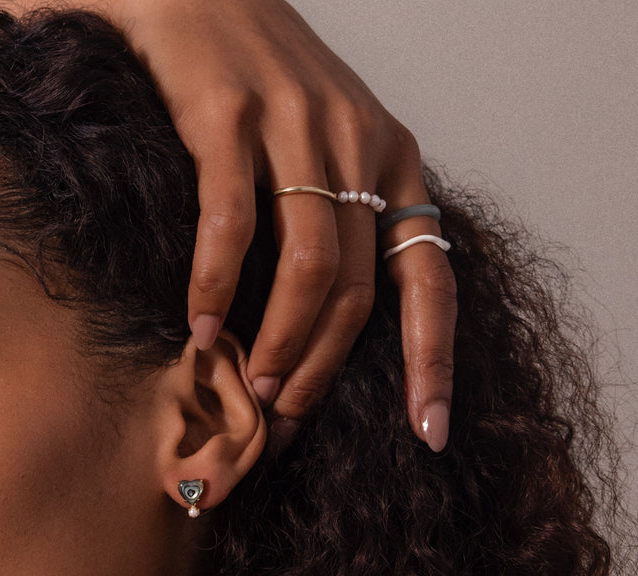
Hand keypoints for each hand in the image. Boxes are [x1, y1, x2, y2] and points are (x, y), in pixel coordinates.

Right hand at [107, 0, 456, 447]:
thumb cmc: (259, 80)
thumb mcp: (329, 137)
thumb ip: (342, 211)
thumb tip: (327, 322)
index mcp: (393, 155)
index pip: (431, 277)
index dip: (436, 361)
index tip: (430, 432)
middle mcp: (357, 143)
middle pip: (358, 290)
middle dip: (323, 371)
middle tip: (286, 418)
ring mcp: (295, 127)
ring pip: (309, 267)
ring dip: (280, 343)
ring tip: (250, 388)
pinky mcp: (228, 118)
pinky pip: (231, 226)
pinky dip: (217, 288)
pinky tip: (201, 330)